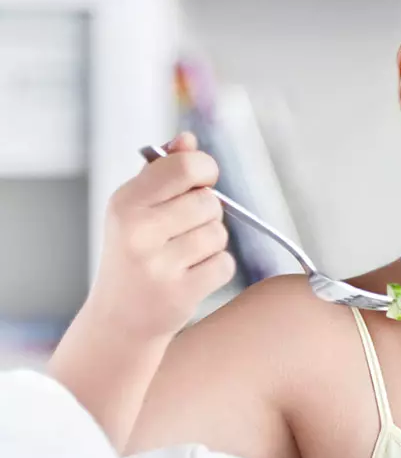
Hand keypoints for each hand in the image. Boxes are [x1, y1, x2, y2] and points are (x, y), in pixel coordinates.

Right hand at [86, 132, 236, 343]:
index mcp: (126, 202)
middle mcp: (138, 231)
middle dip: (208, 213)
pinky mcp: (180, 293)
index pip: (186, 167)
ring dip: (212, 243)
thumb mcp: (136, 209)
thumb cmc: (134, 253)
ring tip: (185, 254)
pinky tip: (192, 275)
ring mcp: (158, 264)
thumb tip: (188, 140)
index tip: (202, 182)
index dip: (205, 170)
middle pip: (209, 202)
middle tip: (186, 228)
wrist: (120, 317)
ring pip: (218, 234)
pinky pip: (224, 265)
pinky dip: (216, 268)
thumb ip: (162, 172)